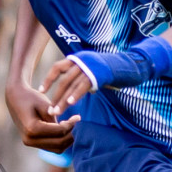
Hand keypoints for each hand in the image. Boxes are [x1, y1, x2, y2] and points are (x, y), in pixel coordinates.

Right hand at [5, 79, 78, 151]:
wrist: (15, 98)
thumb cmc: (30, 97)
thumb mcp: (45, 103)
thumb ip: (57, 117)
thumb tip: (71, 126)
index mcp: (32, 129)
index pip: (59, 132)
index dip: (71, 125)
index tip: (78, 117)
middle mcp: (29, 139)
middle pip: (59, 143)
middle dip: (71, 134)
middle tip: (76, 122)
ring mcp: (30, 143)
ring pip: (57, 149)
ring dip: (67, 140)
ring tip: (71, 126)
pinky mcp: (33, 143)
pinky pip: (52, 147)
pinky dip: (61, 141)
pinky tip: (64, 129)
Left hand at [44, 38, 171, 113]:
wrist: (131, 64)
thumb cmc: (113, 70)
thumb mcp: (94, 72)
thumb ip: (83, 79)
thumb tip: (76, 92)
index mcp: (78, 58)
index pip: (57, 68)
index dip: (48, 79)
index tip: (41, 91)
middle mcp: (82, 60)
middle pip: (63, 79)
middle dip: (54, 96)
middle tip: (49, 110)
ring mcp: (90, 66)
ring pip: (70, 84)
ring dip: (62, 100)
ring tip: (56, 112)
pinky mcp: (98, 74)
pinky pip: (83, 86)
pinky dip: (75, 95)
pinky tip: (70, 104)